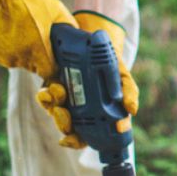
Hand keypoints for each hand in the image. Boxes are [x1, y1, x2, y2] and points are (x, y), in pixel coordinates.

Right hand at [0, 0, 73, 80]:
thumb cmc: (32, 2)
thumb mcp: (59, 13)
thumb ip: (70, 29)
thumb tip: (77, 38)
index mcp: (39, 52)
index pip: (49, 73)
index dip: (53, 67)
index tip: (54, 60)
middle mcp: (22, 58)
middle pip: (35, 67)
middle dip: (39, 58)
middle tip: (38, 39)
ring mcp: (6, 56)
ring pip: (19, 61)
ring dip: (23, 52)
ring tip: (25, 32)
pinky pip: (5, 55)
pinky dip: (9, 48)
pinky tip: (12, 33)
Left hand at [36, 11, 138, 149]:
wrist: (93, 35)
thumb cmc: (109, 59)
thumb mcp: (121, 74)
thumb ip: (129, 91)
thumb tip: (132, 111)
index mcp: (95, 110)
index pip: (86, 133)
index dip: (77, 141)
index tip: (69, 140)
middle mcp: (77, 106)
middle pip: (67, 127)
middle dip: (63, 126)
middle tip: (65, 119)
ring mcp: (63, 96)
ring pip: (54, 112)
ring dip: (54, 109)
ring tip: (59, 95)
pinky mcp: (50, 83)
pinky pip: (44, 96)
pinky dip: (46, 96)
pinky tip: (52, 88)